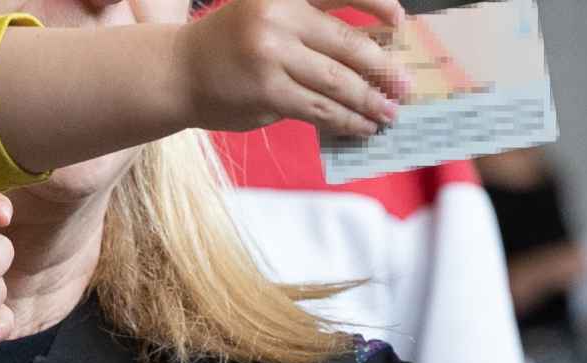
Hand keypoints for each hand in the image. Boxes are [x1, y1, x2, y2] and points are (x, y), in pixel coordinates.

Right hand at [177, 0, 411, 138]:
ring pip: (337, 82)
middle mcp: (277, 17)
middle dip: (383, 69)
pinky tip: (362, 126)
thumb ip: (310, 23)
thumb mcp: (267, 12)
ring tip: (388, 113)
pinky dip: (346, 121)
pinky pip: (319, 109)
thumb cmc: (232, 42)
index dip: (376, 3)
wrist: (180, 71)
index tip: (399, 20)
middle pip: (347, 44)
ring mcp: (271, 56)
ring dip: (369, 101)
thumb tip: (373, 50)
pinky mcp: (268, 93)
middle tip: (405, 85)